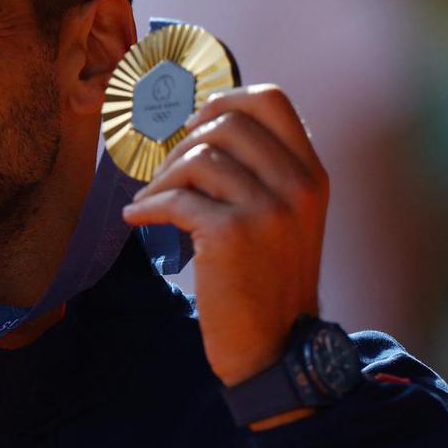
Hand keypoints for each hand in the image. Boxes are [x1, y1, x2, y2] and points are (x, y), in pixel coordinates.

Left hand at [121, 84, 328, 387]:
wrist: (276, 349)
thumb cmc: (269, 282)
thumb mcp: (288, 220)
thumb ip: (264, 173)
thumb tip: (205, 123)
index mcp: (312, 175)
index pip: (271, 100)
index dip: (225, 99)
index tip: (196, 122)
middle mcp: (297, 185)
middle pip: (226, 122)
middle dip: (183, 142)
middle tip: (165, 171)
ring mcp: (267, 209)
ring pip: (197, 157)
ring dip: (161, 177)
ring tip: (149, 200)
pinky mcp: (232, 234)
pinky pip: (176, 198)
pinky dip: (147, 205)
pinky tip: (135, 217)